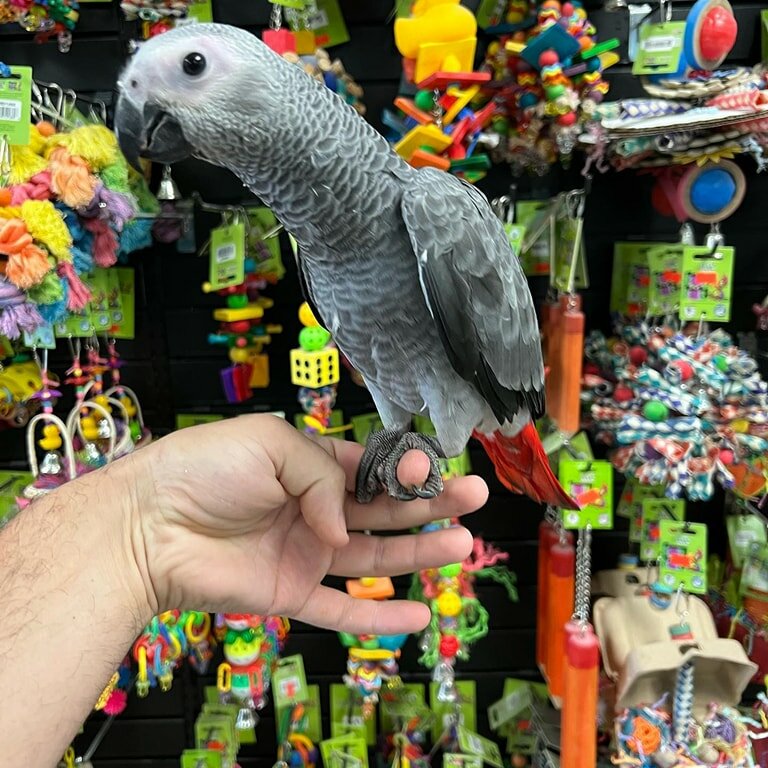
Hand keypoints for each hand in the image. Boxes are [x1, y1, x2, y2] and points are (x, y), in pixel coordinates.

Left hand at [120, 415, 487, 633]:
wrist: (148, 525)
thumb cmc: (204, 470)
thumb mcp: (271, 443)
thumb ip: (323, 475)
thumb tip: (343, 526)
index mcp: (310, 464)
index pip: (371, 468)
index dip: (404, 470)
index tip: (431, 470)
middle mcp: (314, 508)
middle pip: (384, 509)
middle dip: (429, 503)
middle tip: (473, 496)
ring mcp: (306, 553)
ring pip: (374, 555)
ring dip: (419, 553)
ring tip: (461, 546)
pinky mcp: (292, 593)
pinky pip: (342, 608)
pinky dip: (380, 615)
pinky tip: (419, 615)